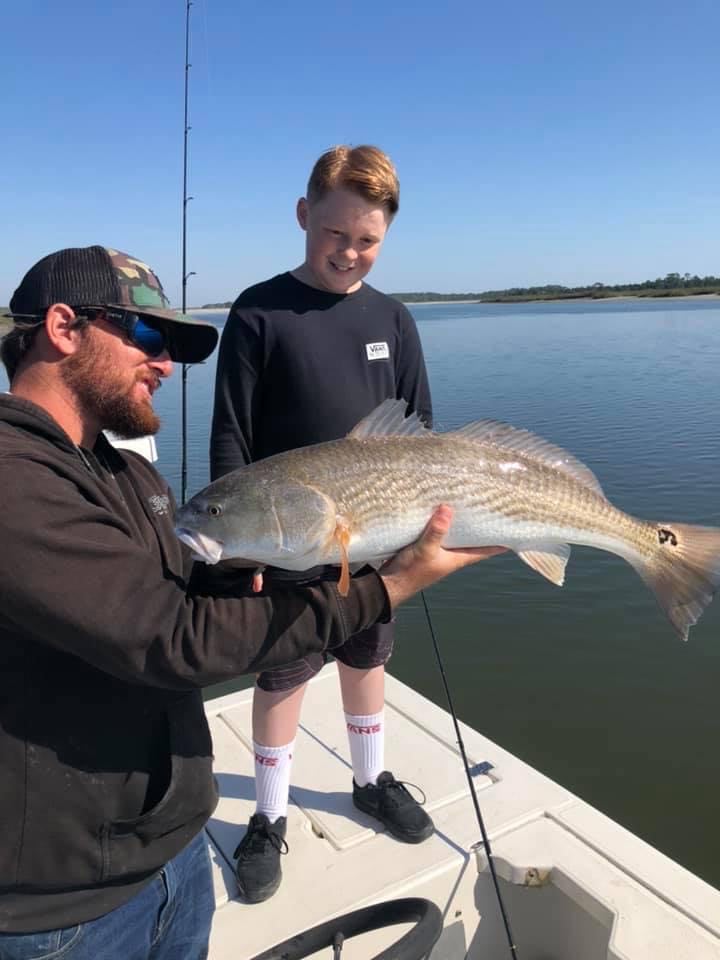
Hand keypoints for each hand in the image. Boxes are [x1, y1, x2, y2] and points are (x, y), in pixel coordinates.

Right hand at [379, 505, 505, 609]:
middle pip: (474, 538)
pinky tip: (442, 508)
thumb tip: (448, 509)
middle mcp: (453, 555)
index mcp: (459, 558)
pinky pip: (441, 531)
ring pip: (457, 534)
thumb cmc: (411, 572)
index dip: (502, 540)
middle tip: (493, 507)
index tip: (515, 527)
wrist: (389, 584)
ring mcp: (440, 551)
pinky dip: (443, 521)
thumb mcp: (425, 550)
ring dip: (462, 521)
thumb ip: (437, 531)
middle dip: (483, 525)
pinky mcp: (427, 547)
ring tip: (471, 501)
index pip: (487, 549)